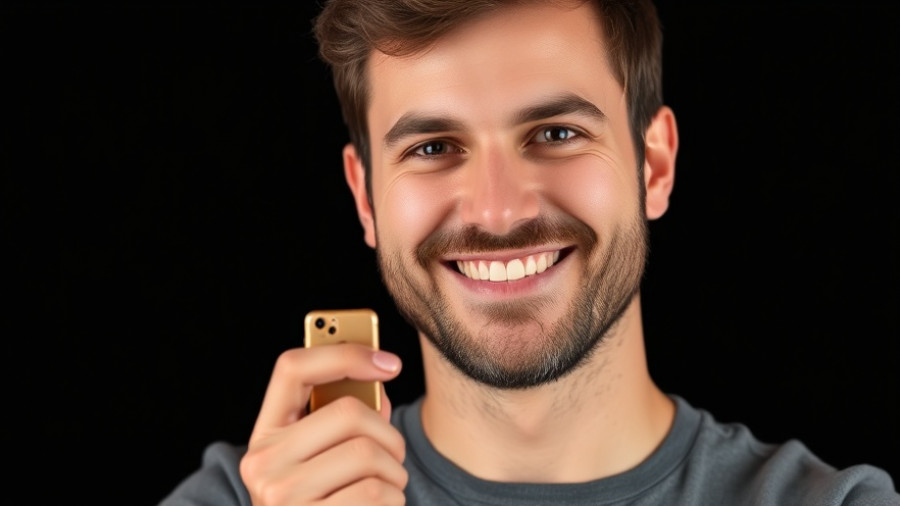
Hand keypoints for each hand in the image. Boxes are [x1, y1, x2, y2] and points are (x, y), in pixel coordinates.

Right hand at [240, 344, 407, 504]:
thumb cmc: (326, 502)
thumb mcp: (321, 459)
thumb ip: (344, 421)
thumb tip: (380, 388)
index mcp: (265, 434)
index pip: (292, 367)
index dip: (344, 353)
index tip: (390, 363)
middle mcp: (263, 463)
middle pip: (349, 413)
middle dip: (390, 434)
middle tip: (395, 455)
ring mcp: (282, 496)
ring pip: (369, 455)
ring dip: (396, 473)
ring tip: (388, 486)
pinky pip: (377, 494)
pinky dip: (394, 500)